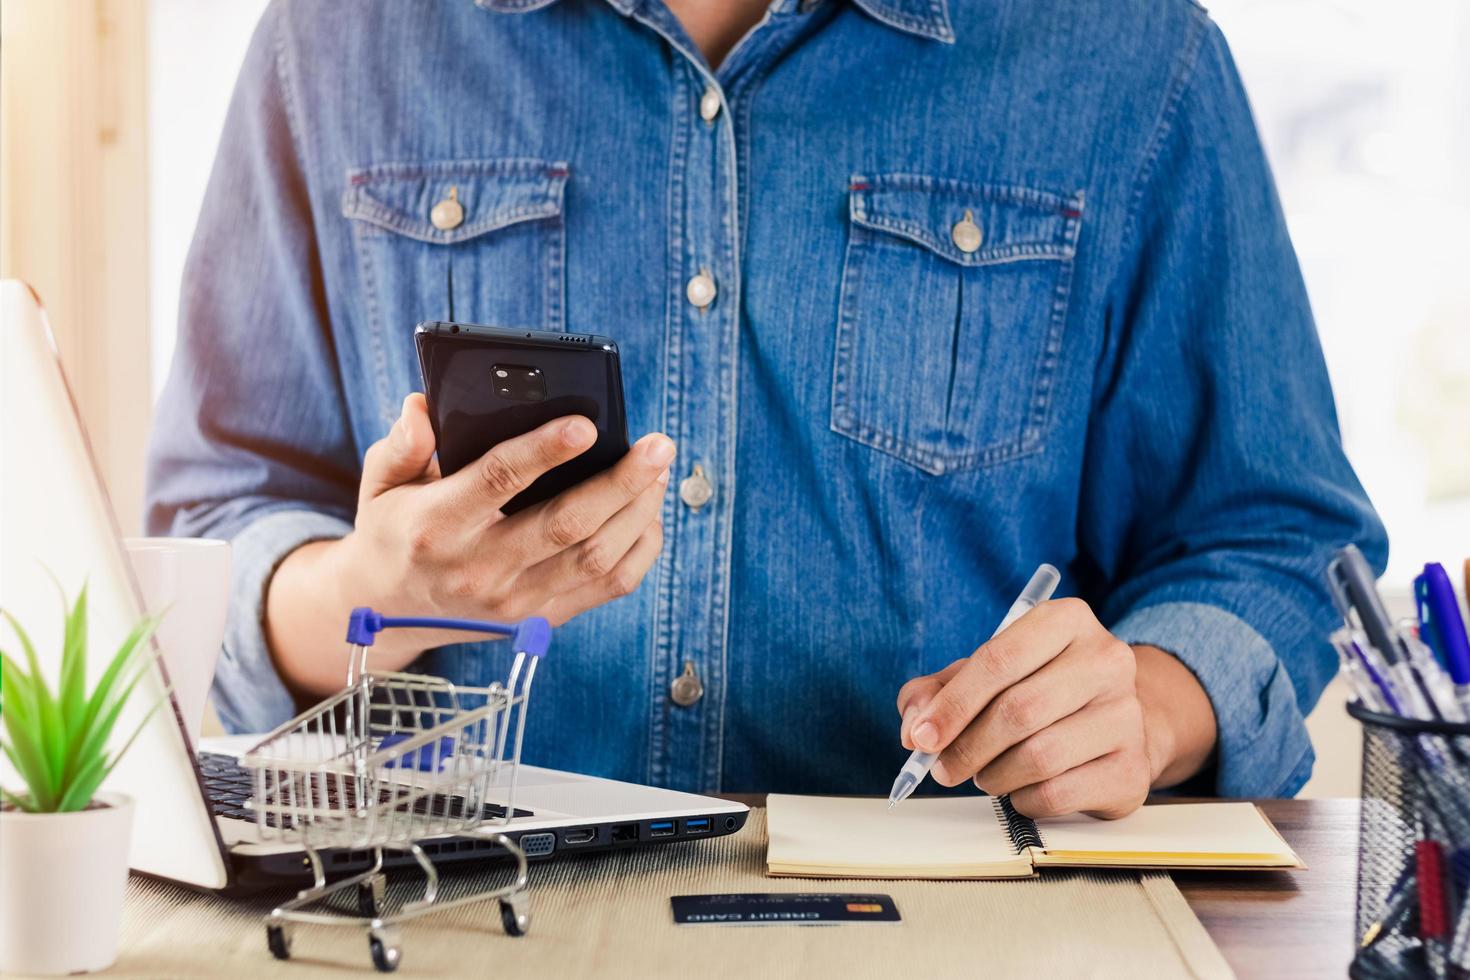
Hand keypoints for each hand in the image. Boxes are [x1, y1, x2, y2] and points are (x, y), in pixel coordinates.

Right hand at [266, 393, 671, 694]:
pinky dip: (640, 548)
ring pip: (596, 557)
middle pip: (566, 525)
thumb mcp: (379, 484)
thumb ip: (401, 444)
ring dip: (639, 511)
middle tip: (659, 444)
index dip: (545, 451)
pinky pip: (608, 586)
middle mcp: (480, 569)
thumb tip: (421, 407)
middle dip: (621, 481)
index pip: (498, 482)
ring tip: (659, 469)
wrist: (389, 610)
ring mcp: (516, 600)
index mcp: (436, 527)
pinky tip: (649, 511)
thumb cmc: (394, 530)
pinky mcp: (542, 618)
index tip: (587, 424)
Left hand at [895, 598, 1214, 818]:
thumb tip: (914, 727)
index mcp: (1066, 620)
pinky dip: (1023, 799)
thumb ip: (938, 691)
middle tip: (943, 767)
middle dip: (967, 747)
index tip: (921, 737)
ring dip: (993, 775)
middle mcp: (1107, 660)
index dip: (952, 704)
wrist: (1115, 720)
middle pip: (1018, 711)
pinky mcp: (1132, 768)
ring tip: (985, 773)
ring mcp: (1126, 715)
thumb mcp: (986, 675)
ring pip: (1038, 757)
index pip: (999, 660)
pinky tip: (1021, 788)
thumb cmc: (1040, 689)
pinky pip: (1057, 793)